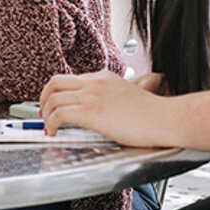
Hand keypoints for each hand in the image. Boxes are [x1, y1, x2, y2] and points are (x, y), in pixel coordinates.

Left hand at [39, 70, 172, 146]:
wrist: (165, 118)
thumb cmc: (153, 114)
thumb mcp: (127, 95)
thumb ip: (111, 98)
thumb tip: (103, 112)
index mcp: (103, 77)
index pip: (71, 79)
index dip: (58, 93)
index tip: (55, 104)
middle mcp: (94, 82)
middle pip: (55, 82)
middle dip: (44, 97)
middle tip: (44, 111)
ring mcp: (91, 95)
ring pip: (53, 97)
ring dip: (45, 112)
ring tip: (47, 125)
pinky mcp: (91, 111)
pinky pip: (59, 113)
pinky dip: (50, 123)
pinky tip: (53, 132)